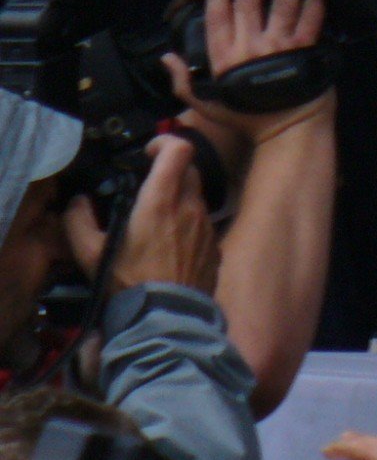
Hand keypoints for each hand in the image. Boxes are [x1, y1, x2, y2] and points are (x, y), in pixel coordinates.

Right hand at [65, 135, 217, 295]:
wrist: (166, 317)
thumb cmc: (127, 281)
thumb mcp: (90, 254)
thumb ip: (78, 222)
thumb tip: (77, 202)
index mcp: (161, 200)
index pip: (180, 149)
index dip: (167, 141)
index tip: (150, 152)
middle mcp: (190, 206)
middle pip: (190, 170)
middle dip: (172, 172)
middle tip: (151, 188)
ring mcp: (207, 225)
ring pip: (197, 197)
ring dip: (180, 200)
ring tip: (158, 221)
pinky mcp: (215, 245)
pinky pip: (204, 223)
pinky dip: (190, 224)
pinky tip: (172, 245)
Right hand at [165, 0, 332, 144]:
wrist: (287, 129)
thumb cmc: (248, 118)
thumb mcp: (207, 103)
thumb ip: (184, 79)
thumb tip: (166, 57)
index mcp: (225, 57)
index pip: (218, 15)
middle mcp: (251, 46)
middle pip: (249, 3)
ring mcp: (279, 46)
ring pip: (281, 6)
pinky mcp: (304, 49)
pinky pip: (310, 20)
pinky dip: (313, 4)